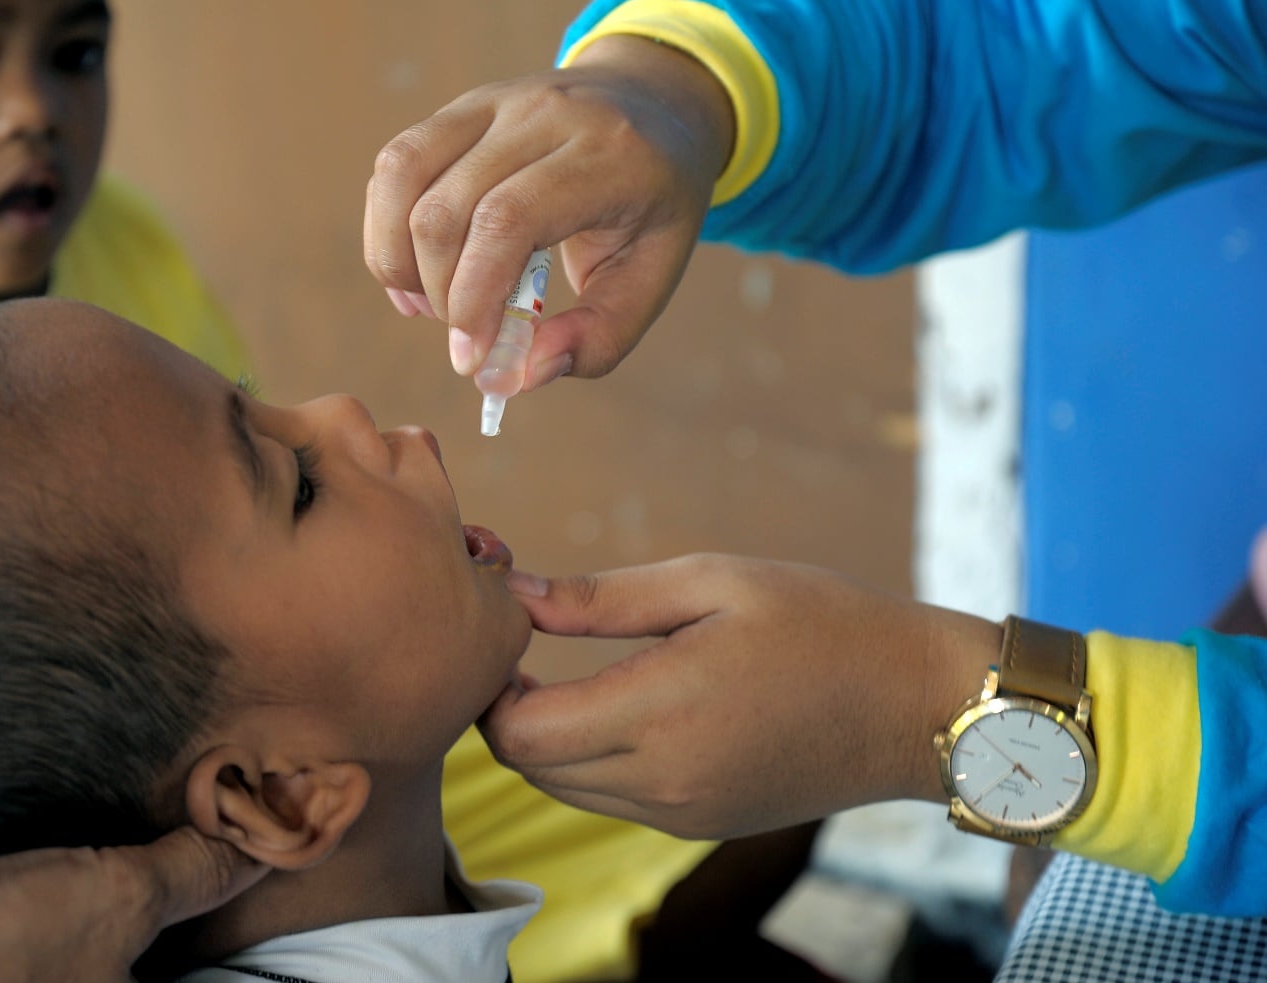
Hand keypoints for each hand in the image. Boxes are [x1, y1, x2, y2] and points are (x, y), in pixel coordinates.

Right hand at [365, 35, 734, 386]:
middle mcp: (544, 114)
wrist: (656, 103)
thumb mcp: (654, 279)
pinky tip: (414, 273)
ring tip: (428, 306)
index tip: (471, 359)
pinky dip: (388, 228)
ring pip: (403, 175)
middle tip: (466, 338)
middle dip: (439, 293)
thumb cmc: (653, 205)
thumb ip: (597, 339)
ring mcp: (495, 101)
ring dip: (397, 258)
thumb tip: (514, 376)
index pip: (508, 220)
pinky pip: (397, 164)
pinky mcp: (460, 107)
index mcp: (607, 156)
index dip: (473, 296)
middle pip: (447, 207)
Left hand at [480, 555, 1000, 840]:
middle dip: (508, 713)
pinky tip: (615, 710)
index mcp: (659, 714)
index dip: (491, 687)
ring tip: (562, 678)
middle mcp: (663, 781)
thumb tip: (518, 596)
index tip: (504, 636)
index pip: (519, 732)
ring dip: (546, 742)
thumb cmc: (820, 623)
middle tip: (519, 653)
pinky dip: (590, 764)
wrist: (915, 705)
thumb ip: (604, 598)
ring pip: (565, 791)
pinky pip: (613, 801)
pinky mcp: (702, 825)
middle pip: (531, 768)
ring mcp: (683, 814)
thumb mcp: (713, 582)